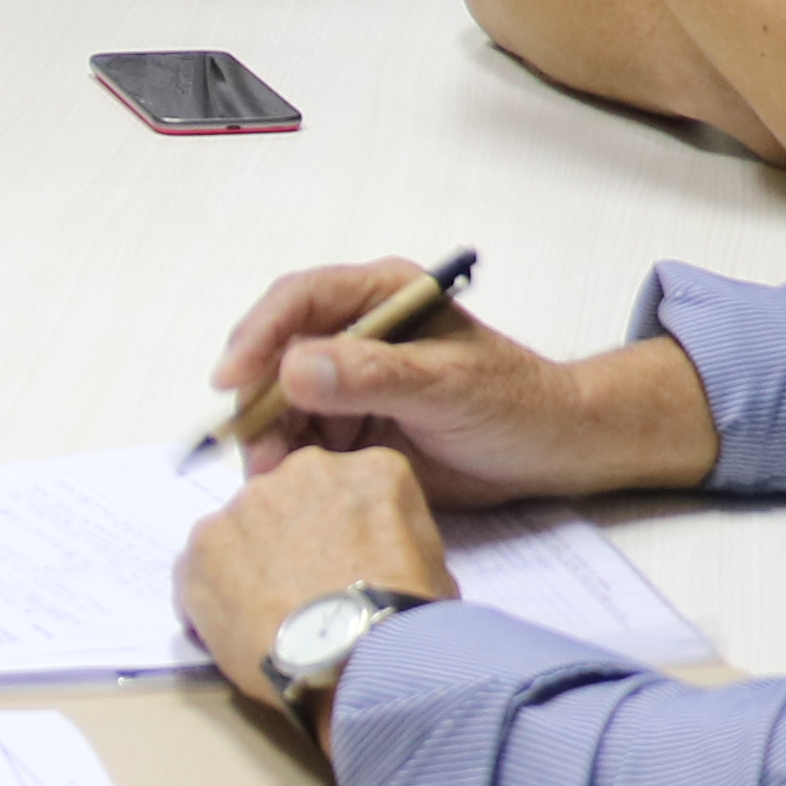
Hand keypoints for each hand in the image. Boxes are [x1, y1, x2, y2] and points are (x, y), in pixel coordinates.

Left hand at [183, 446, 456, 705]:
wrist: (352, 655)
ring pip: (243, 529)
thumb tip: (383, 551)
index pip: (346, 488)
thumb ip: (397, 534)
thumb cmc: (400, 618)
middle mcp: (303, 470)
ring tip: (271, 616)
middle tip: (304, 589)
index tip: (341, 562)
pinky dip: (211, 595)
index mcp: (369, 469)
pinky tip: (238, 630)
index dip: (341, 531)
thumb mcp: (433, 563)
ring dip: (250, 564)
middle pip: (290, 500)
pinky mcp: (204, 542)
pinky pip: (200, 567)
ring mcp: (247, 503)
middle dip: (292, 539)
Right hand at [207, 263, 719, 502]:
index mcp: (382, 296)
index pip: (298, 301)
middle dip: (256, 404)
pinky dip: (287, 466)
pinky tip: (292, 490)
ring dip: (268, 442)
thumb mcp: (448, 386)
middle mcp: (355, 332)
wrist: (551, 452)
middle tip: (255, 454)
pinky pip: (298, 443)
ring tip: (274, 482)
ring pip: (278, 405)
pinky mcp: (349, 427)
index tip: (233, 380)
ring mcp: (349, 381)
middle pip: (275, 356)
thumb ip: (375, 376)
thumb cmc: (516, 404)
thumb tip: (295, 369)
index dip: (258, 336)